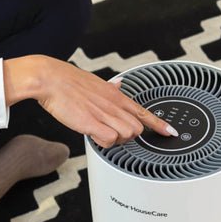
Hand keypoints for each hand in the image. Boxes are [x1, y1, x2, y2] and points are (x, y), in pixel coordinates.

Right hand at [3, 55, 177, 147]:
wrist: (50, 78)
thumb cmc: (69, 82)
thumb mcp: (96, 82)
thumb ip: (111, 88)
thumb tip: (119, 84)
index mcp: (117, 95)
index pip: (144, 112)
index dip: (160, 125)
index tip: (171, 132)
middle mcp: (114, 105)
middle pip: (137, 129)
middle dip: (127, 136)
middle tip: (110, 132)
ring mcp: (105, 114)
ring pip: (127, 136)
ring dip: (115, 140)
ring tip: (99, 132)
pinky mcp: (92, 123)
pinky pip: (109, 141)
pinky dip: (103, 143)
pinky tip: (92, 134)